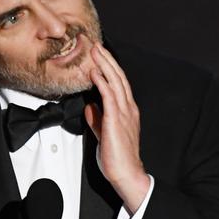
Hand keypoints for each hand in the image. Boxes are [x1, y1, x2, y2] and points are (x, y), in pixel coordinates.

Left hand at [84, 42, 150, 212]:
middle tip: (96, 44)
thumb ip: (97, 120)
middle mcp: (128, 108)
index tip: (99, 55)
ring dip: (104, 65)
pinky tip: (95, 73)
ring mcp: (124, 113)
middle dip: (107, 59)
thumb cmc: (116, 156)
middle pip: (119, 77)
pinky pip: (109, 97)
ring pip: (115, 82)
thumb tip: (90, 107)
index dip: (109, 67)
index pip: (119, 83)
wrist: (126, 173)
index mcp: (127, 111)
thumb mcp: (103, 133)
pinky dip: (102, 83)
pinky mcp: (116, 121)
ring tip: (95, 51)